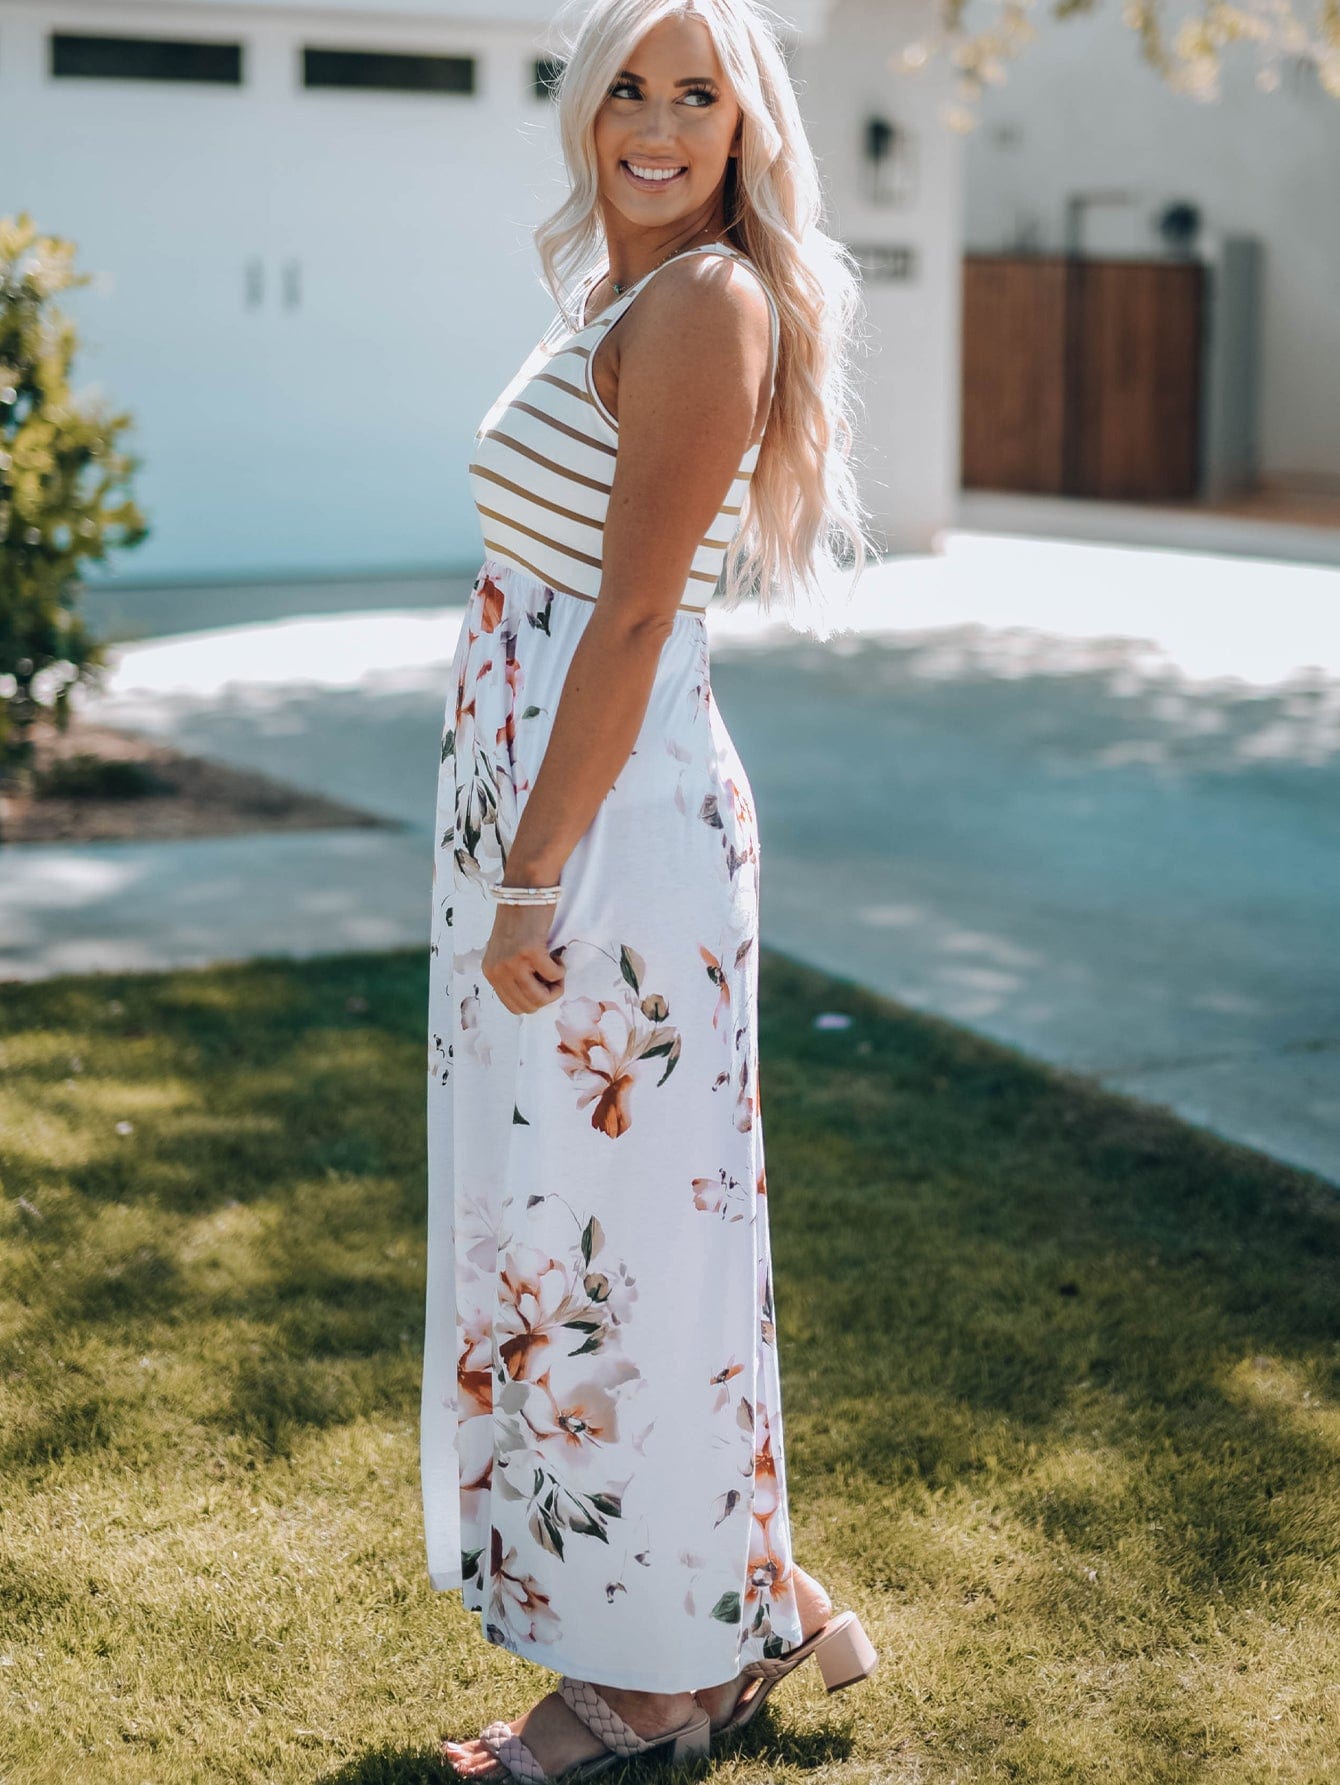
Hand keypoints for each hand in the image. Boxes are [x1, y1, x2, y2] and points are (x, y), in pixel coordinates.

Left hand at [482, 898, 566, 1014]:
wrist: (525, 890)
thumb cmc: (520, 918)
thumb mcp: (507, 951)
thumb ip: (513, 974)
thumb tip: (534, 999)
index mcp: (490, 972)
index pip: (514, 1007)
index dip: (534, 1000)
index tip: (542, 983)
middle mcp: (497, 970)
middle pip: (528, 1006)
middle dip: (547, 996)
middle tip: (552, 976)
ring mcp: (512, 962)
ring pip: (541, 998)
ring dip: (556, 987)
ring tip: (556, 968)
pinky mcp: (530, 952)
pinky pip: (554, 975)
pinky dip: (561, 969)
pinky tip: (557, 954)